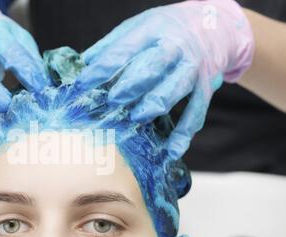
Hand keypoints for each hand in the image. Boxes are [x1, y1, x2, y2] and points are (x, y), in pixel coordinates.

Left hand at [75, 0, 253, 158]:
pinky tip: (170, 151)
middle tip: (112, 100)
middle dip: (131, 85)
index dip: (102, 68)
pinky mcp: (205, 88)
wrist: (213, 26)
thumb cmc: (165, 29)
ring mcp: (192, 68)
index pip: (123, 50)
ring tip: (136, 118)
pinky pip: (196, 113)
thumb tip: (84, 63)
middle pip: (153, 66)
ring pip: (176, 88)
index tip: (82, 84)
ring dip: (155, 104)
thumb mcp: (139, 25)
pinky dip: (184, 134)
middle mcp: (175, 47)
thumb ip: (112, 44)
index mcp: (153, 29)